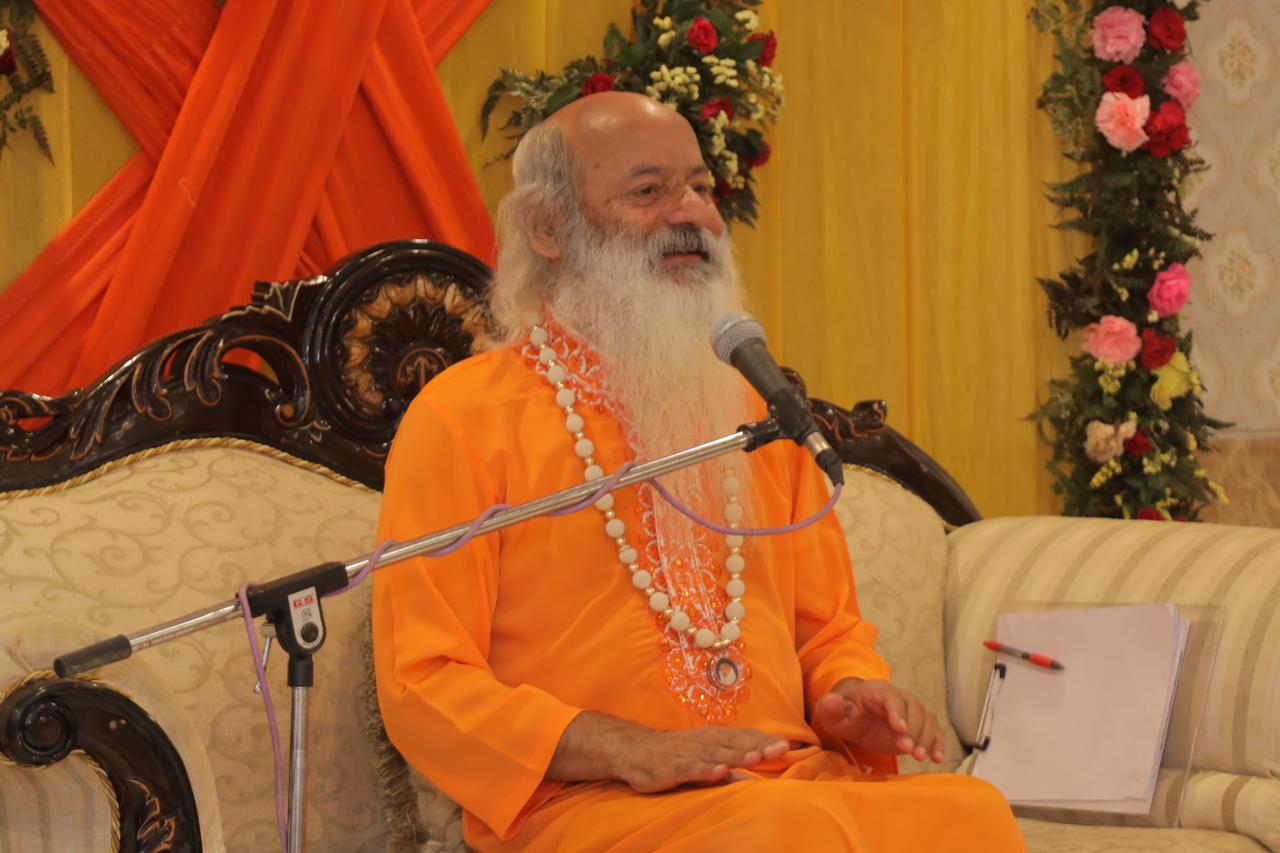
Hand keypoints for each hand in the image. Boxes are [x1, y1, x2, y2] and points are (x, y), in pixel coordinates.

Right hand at [612, 726, 789, 792]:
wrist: (632, 749)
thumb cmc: (673, 754)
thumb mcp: (702, 759)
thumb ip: (727, 767)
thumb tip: (752, 780)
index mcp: (714, 738)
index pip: (743, 737)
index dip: (764, 740)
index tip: (787, 746)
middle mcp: (704, 742)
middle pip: (734, 743)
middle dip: (757, 746)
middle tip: (779, 749)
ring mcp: (688, 753)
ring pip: (716, 754)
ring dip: (737, 755)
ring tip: (756, 757)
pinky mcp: (671, 766)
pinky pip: (691, 768)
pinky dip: (705, 769)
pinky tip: (719, 771)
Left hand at [812, 678, 944, 763]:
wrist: (855, 718)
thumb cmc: (843, 714)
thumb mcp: (831, 714)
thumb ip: (830, 708)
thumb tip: (832, 702)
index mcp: (877, 691)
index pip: (891, 698)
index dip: (897, 712)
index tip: (900, 730)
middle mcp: (898, 697)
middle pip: (914, 708)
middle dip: (913, 730)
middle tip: (907, 750)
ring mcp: (910, 711)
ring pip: (927, 719)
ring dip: (926, 738)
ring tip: (919, 757)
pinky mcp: (918, 727)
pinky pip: (934, 730)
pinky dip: (938, 743)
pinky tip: (936, 758)